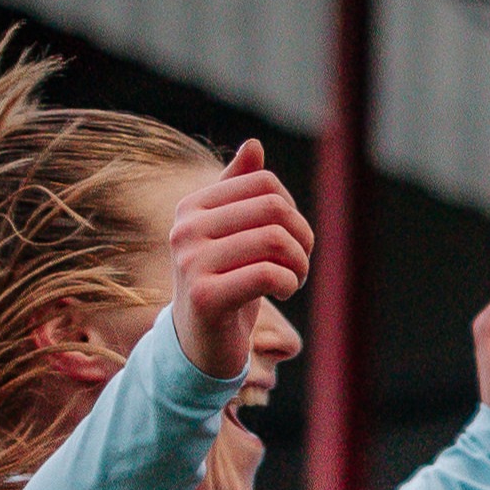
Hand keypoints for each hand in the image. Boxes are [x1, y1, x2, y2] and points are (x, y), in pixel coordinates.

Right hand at [167, 139, 310, 379]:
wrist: (200, 344)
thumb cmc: (225, 284)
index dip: (293, 211)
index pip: (265, 183)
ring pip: (276, 239)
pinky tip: (281, 293)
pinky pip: (270, 274)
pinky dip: (290, 284)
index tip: (290, 240)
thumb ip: (239, 192)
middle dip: (303, 238)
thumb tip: (254, 145)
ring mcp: (191, 261)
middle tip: (299, 265)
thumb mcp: (233, 235)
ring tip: (293, 280)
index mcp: (193, 207)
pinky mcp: (206, 296)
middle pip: (275, 208)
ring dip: (300, 264)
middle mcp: (186, 228)